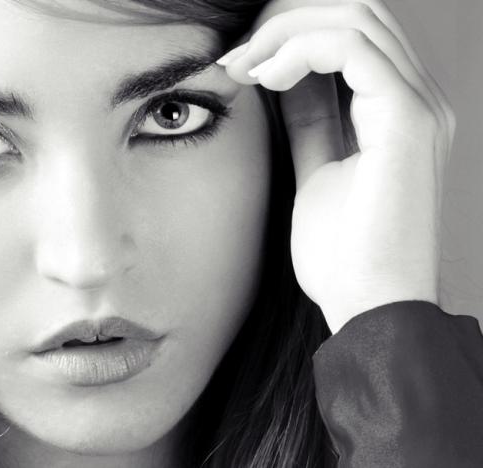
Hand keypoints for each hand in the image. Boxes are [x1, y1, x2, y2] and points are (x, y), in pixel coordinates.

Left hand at [216, 0, 455, 332]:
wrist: (368, 309)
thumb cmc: (343, 254)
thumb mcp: (316, 167)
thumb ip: (309, 118)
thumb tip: (282, 74)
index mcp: (399, 108)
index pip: (349, 32)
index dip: (288, 32)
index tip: (237, 63)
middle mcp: (419, 97)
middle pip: (354, 9)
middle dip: (284, 19)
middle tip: (236, 53)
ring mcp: (419, 105)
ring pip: (353, 15)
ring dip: (284, 30)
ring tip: (242, 65)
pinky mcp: (407, 119)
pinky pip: (351, 46)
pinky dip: (298, 48)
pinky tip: (265, 78)